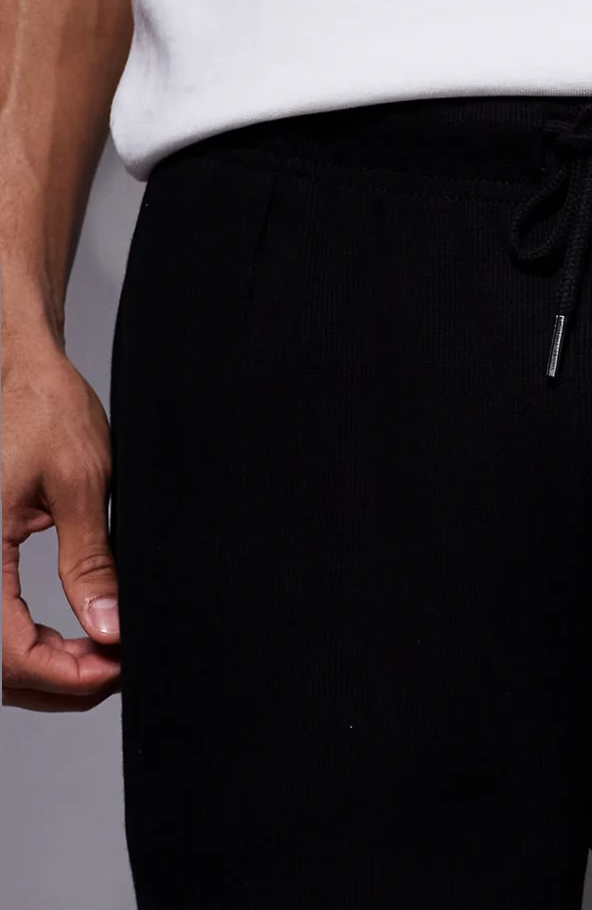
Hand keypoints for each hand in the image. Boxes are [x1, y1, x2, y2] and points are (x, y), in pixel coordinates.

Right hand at [2, 346, 120, 710]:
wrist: (19, 373)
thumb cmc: (44, 411)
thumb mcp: (81, 483)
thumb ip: (90, 561)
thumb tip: (109, 628)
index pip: (8, 649)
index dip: (66, 674)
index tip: (117, 667)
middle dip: (59, 679)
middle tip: (119, 665)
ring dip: (42, 668)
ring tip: (102, 655)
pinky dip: (27, 644)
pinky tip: (69, 639)